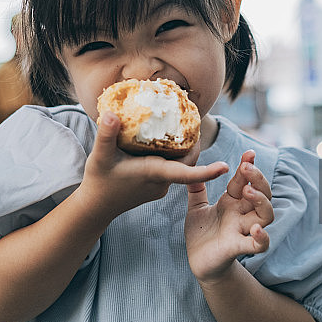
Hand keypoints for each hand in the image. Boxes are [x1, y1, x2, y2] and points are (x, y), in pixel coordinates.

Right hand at [79, 112, 228, 220]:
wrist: (95, 207)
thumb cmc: (98, 181)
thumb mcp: (100, 156)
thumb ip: (106, 134)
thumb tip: (112, 114)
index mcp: (154, 173)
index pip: (187, 174)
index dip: (207, 171)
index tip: (225, 167)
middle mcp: (162, 182)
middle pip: (188, 162)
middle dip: (195, 143)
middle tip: (194, 119)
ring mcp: (160, 186)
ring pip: (179, 165)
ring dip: (183, 149)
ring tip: (180, 125)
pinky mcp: (155, 187)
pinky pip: (171, 169)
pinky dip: (171, 156)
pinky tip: (162, 141)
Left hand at [184, 150, 273, 282]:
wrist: (198, 262)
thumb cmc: (201, 233)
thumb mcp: (196, 206)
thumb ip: (196, 187)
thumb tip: (189, 164)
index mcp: (231, 202)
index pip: (244, 180)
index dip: (248, 166)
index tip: (249, 152)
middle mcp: (241, 214)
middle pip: (262, 194)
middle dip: (258, 179)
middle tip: (246, 167)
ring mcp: (242, 230)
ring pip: (265, 215)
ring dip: (261, 202)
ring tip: (248, 192)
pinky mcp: (238, 248)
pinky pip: (258, 245)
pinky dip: (262, 238)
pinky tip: (255, 229)